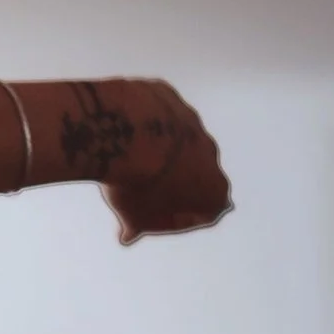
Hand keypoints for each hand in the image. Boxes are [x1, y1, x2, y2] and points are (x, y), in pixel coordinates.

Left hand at [98, 81, 230, 243]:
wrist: (120, 129)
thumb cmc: (134, 183)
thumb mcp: (135, 216)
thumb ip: (139, 226)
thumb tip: (128, 235)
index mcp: (213, 189)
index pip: (206, 213)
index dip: (176, 221)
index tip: (149, 222)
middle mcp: (211, 153)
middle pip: (194, 175)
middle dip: (171, 187)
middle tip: (139, 194)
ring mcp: (192, 122)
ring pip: (177, 143)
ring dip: (159, 154)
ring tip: (128, 163)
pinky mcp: (170, 98)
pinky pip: (158, 117)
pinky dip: (145, 127)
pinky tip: (123, 136)